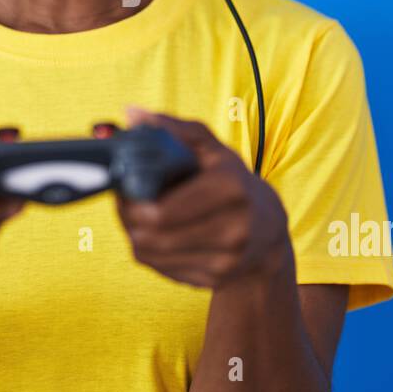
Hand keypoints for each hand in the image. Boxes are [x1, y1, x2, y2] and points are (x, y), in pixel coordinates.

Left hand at [115, 106, 291, 288]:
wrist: (268, 230)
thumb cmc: (232, 181)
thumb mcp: (210, 148)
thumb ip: (173, 128)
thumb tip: (131, 113)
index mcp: (230, 188)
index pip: (161, 211)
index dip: (130, 200)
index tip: (124, 185)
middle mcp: (233, 228)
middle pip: (152, 235)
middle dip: (128, 217)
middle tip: (125, 201)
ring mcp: (225, 260)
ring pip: (151, 254)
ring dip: (135, 234)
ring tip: (138, 215)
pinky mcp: (215, 279)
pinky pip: (162, 269)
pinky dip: (151, 251)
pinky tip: (158, 234)